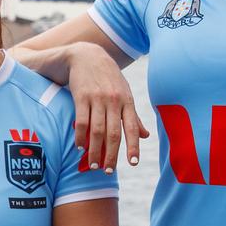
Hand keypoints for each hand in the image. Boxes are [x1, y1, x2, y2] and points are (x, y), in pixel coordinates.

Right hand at [66, 42, 149, 172]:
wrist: (86, 54)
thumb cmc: (108, 77)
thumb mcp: (124, 92)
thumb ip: (133, 116)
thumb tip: (146, 136)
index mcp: (127, 101)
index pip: (132, 128)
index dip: (133, 146)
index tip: (132, 163)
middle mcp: (114, 100)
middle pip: (113, 133)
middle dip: (111, 154)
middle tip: (107, 171)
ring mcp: (97, 98)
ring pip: (97, 130)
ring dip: (94, 150)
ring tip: (93, 164)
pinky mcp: (81, 96)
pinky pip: (81, 121)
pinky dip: (80, 136)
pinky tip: (79, 147)